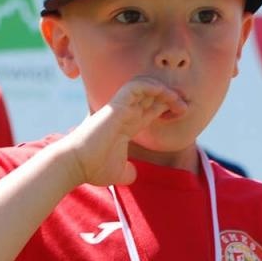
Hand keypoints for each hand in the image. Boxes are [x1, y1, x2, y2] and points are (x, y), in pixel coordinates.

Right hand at [54, 78, 187, 188]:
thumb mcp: (118, 173)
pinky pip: (136, 86)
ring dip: (164, 90)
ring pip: (145, 86)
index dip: (167, 107)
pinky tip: (163, 94)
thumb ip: (128, 172)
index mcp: (127, 125)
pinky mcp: (116, 105)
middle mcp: (124, 113)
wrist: (76, 164)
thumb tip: (134, 174)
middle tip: (185, 107)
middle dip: (170, 97)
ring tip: (177, 101)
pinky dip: (152, 86)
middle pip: (151, 95)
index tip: (182, 113)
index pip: (150, 108)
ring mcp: (120, 107)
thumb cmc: (93, 168)